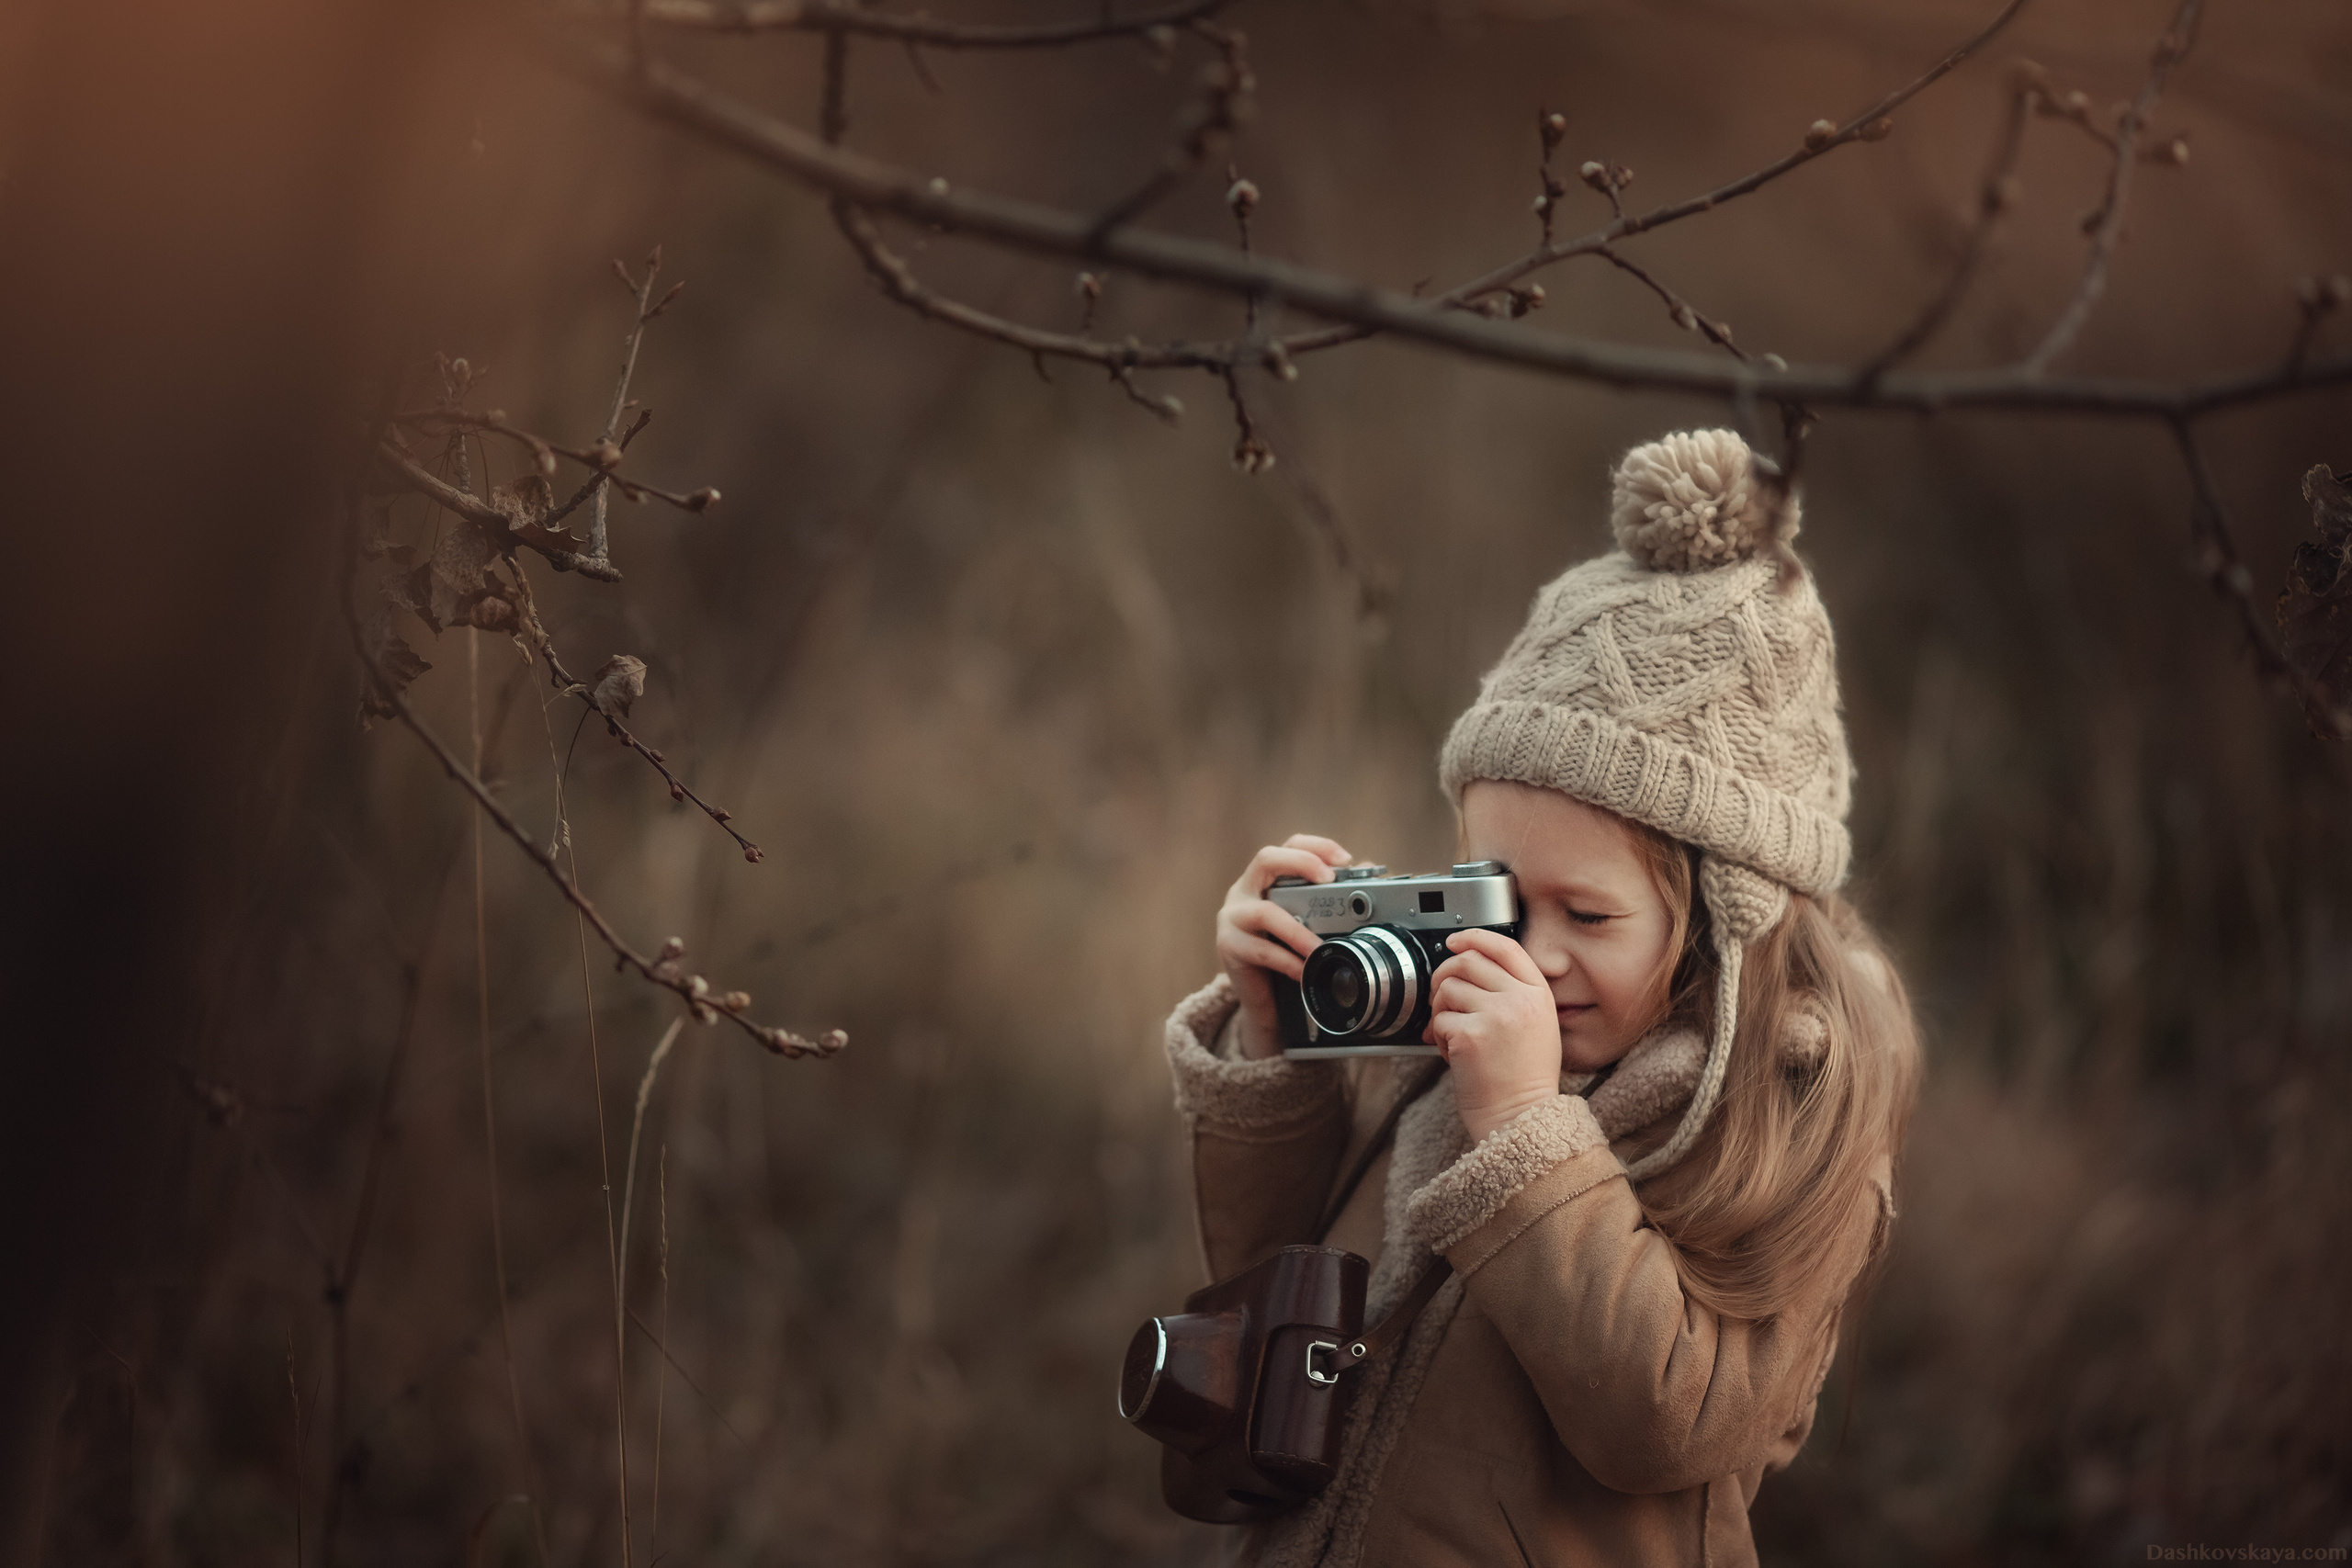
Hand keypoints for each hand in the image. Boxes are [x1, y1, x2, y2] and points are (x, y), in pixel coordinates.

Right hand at [1215, 834, 1351, 1059]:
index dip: (1317, 847)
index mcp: (1266, 879)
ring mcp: (1232, 917)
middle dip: (1301, 863)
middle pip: (1266, 859)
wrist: (1264, 999)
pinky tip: (1306, 969)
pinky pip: (1262, 951)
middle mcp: (1245, 890)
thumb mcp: (1309, 923)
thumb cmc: (1289, 954)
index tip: (1344, 860)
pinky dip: (1289, 960)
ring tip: (1320, 946)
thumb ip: (1332, 899)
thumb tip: (1370, 874)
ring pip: (1264, 912)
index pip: (1289, 846)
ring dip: (1297, 930)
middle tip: (1329, 880)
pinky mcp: (1228, 946)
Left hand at [1424, 928, 1562, 1142]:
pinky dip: (1439, 1038)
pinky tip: (1456, 1055)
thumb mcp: (1536, 1027)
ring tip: (1456, 1037)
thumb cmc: (1523, 1079)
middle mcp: (1520, 999)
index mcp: (1538, 994)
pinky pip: (1438, 1020)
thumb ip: (1512, 994)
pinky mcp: (1470, 1034)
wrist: (1520, 1118)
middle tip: (1442, 999)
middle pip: (1467, 962)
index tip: (1454, 941)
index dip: (1474, 937)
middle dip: (1445, 976)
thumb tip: (1465, 968)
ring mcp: (1495, 1015)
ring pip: (1447, 989)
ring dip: (1441, 1012)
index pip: (1505, 947)